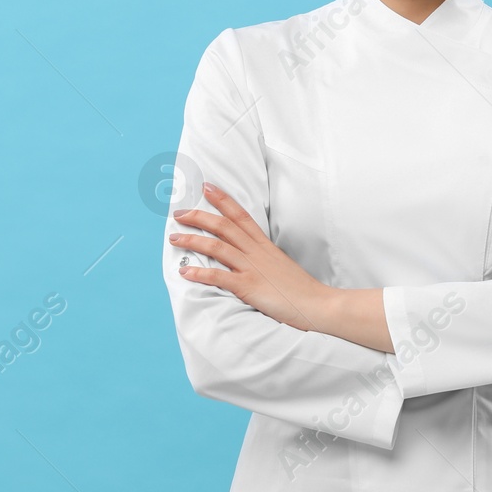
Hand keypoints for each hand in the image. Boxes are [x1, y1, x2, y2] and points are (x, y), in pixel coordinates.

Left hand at [171, 183, 330, 331]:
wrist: (317, 304)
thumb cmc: (300, 289)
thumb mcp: (280, 266)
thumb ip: (263, 259)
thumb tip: (248, 257)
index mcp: (264, 245)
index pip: (241, 215)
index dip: (222, 199)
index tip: (206, 187)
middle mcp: (256, 252)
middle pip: (224, 226)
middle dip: (199, 216)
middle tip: (178, 212)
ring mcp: (252, 268)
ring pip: (217, 246)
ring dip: (193, 240)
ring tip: (174, 238)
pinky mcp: (249, 287)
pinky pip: (219, 276)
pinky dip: (200, 272)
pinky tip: (185, 271)